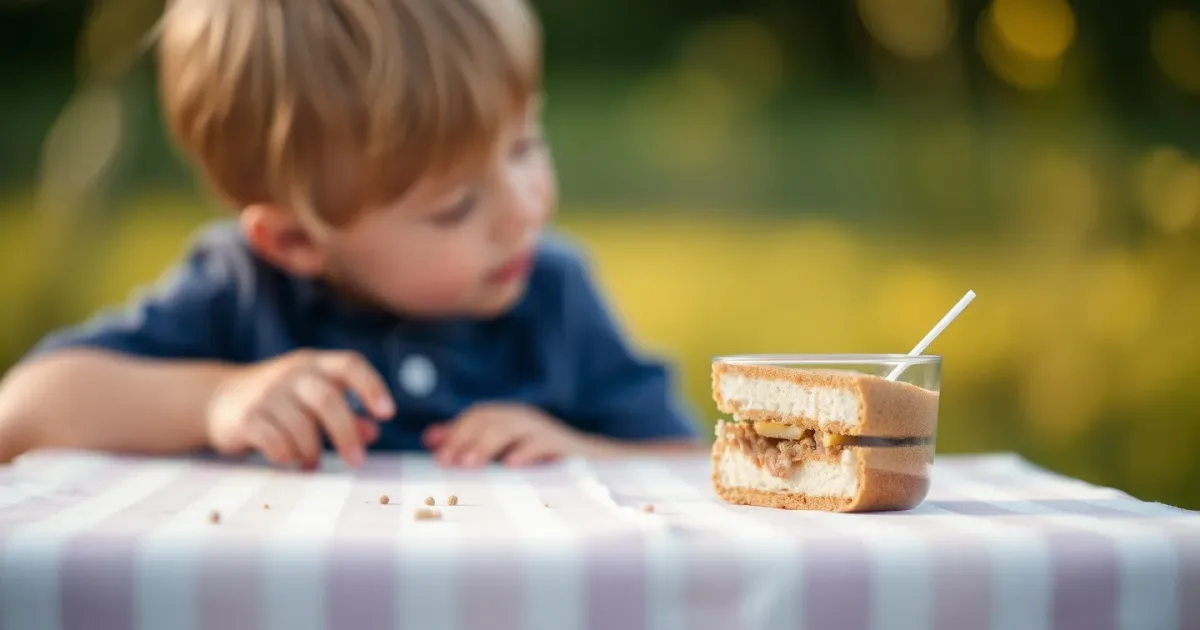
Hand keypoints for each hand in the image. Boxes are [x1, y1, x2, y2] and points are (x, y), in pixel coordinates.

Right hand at [206, 350, 394, 468]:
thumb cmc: (281, 401)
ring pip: (301, 425)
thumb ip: (345, 414)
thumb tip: (372, 433)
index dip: (372, 386)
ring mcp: (266, 393)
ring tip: (313, 465)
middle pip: (327, 398)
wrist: (217, 398)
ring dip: (313, 452)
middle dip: (346, 433)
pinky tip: (288, 461)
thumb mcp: (312, 400)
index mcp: (314, 363)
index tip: (388, 414)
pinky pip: (273, 441)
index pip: (349, 364)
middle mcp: (291, 373)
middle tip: (357, 462)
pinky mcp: (245, 417)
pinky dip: (286, 455)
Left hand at [421, 403, 587, 467]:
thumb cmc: (540, 458)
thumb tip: (430, 438)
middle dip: (465, 439)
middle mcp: (523, 418)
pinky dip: (525, 452)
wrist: (591, 462)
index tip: (439, 456)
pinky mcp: (561, 444)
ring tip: (469, 464)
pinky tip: (511, 464)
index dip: (455, 433)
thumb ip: (468, 441)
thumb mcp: (502, 449)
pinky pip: (541, 443)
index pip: (476, 416)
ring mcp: (542, 429)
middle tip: (448, 462)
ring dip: (487, 445)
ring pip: (510, 428)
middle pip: (489, 419)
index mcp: (507, 417)